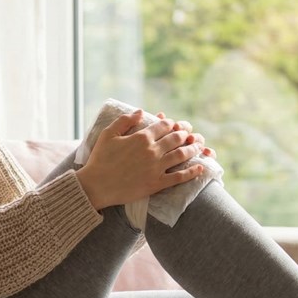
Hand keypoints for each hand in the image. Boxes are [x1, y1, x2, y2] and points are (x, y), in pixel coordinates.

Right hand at [75, 110, 206, 210]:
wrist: (96, 186)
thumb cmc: (100, 159)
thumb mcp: (108, 134)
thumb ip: (125, 121)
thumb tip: (140, 111)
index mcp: (141, 137)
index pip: (163, 125)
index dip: (171, 123)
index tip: (174, 124)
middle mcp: (152, 151)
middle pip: (176, 138)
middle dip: (185, 133)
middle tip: (189, 133)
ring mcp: (156, 168)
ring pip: (181, 155)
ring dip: (193, 149)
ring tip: (199, 146)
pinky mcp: (157, 183)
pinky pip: (179, 177)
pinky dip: (192, 172)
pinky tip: (200, 168)